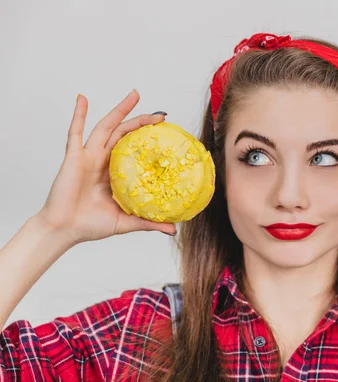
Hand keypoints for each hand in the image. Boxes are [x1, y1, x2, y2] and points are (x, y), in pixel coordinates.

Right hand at [36, 90, 176, 244]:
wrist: (65, 230)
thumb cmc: (91, 225)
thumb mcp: (127, 221)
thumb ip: (149, 222)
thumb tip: (174, 229)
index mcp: (116, 173)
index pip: (136, 150)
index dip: (149, 141)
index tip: (167, 135)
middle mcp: (103, 161)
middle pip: (125, 134)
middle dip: (141, 121)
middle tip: (161, 115)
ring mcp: (89, 156)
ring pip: (106, 127)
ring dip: (120, 110)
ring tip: (135, 96)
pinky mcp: (74, 157)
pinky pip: (75, 132)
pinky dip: (78, 115)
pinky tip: (82, 98)